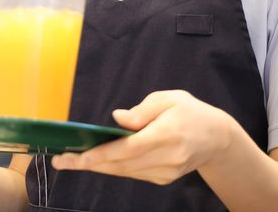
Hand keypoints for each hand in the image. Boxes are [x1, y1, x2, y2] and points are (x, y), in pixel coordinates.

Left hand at [51, 90, 234, 184]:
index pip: (125, 149)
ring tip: (71, 160)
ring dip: (96, 167)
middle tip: (60, 161)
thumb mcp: (169, 98)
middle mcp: (165, 158)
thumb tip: (116, 119)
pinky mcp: (163, 178)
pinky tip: (97, 161)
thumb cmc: (190, 112)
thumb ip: (141, 110)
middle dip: (87, 164)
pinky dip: (113, 167)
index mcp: (165, 135)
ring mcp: (165, 172)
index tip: (74, 157)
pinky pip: (132, 173)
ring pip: (123, 171)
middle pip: (119, 164)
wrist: (217, 139)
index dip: (97, 155)